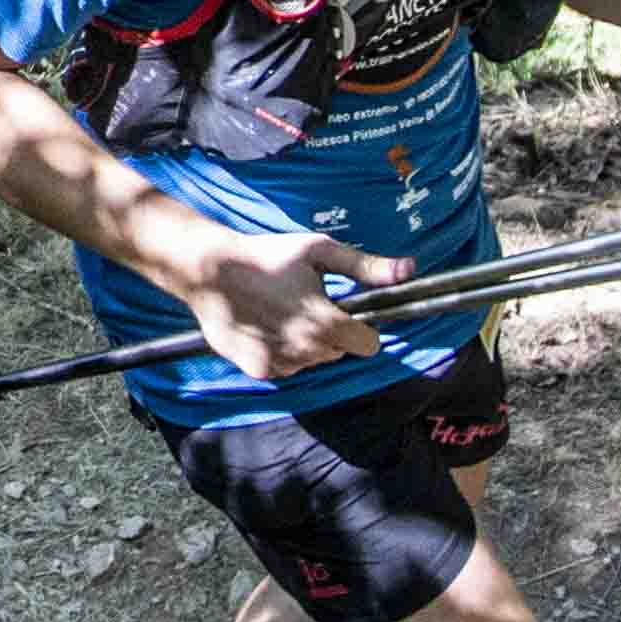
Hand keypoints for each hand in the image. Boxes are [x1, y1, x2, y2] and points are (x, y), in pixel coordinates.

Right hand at [166, 216, 416, 379]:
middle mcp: (307, 349)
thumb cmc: (267, 255)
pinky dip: (279, 353)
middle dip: (330, 334)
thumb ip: (366, 267)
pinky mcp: (258, 370)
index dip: (361, 328)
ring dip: (304, 344)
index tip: (343, 312)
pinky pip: (283, 368)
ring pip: (310, 361)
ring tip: (280, 314)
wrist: (209, 270)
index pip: (368, 345)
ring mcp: (281, 362)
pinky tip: (264, 327)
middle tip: (304, 305)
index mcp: (327, 322)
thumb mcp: (319, 251)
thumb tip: (411, 270)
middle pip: (337, 352)